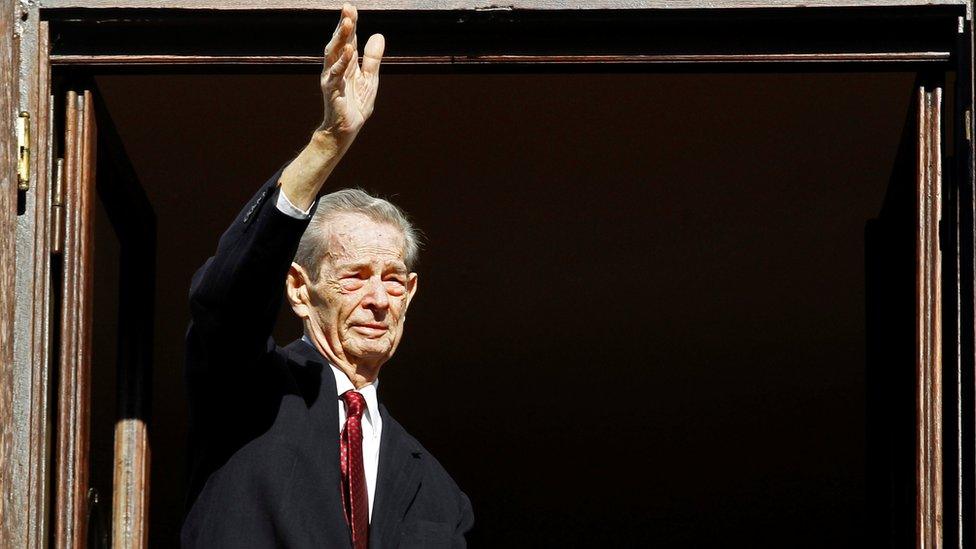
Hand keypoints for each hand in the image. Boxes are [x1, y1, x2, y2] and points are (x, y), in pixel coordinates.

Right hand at [317, 3, 384, 150]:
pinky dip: (342, 62)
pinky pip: (336, 74)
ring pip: (334, 54)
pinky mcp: (332, 90)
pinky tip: (349, 51)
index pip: (348, 39)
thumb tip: (378, 35)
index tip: (351, 7)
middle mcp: (335, 67)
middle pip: (339, 42)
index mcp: (346, 63)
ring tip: (349, 23)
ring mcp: (332, 77)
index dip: (350, 24)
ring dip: (341, 38)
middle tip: (348, 8)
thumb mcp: (370, 79)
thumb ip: (372, 59)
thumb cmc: (355, 104)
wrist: (346, 129)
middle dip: (343, 25)